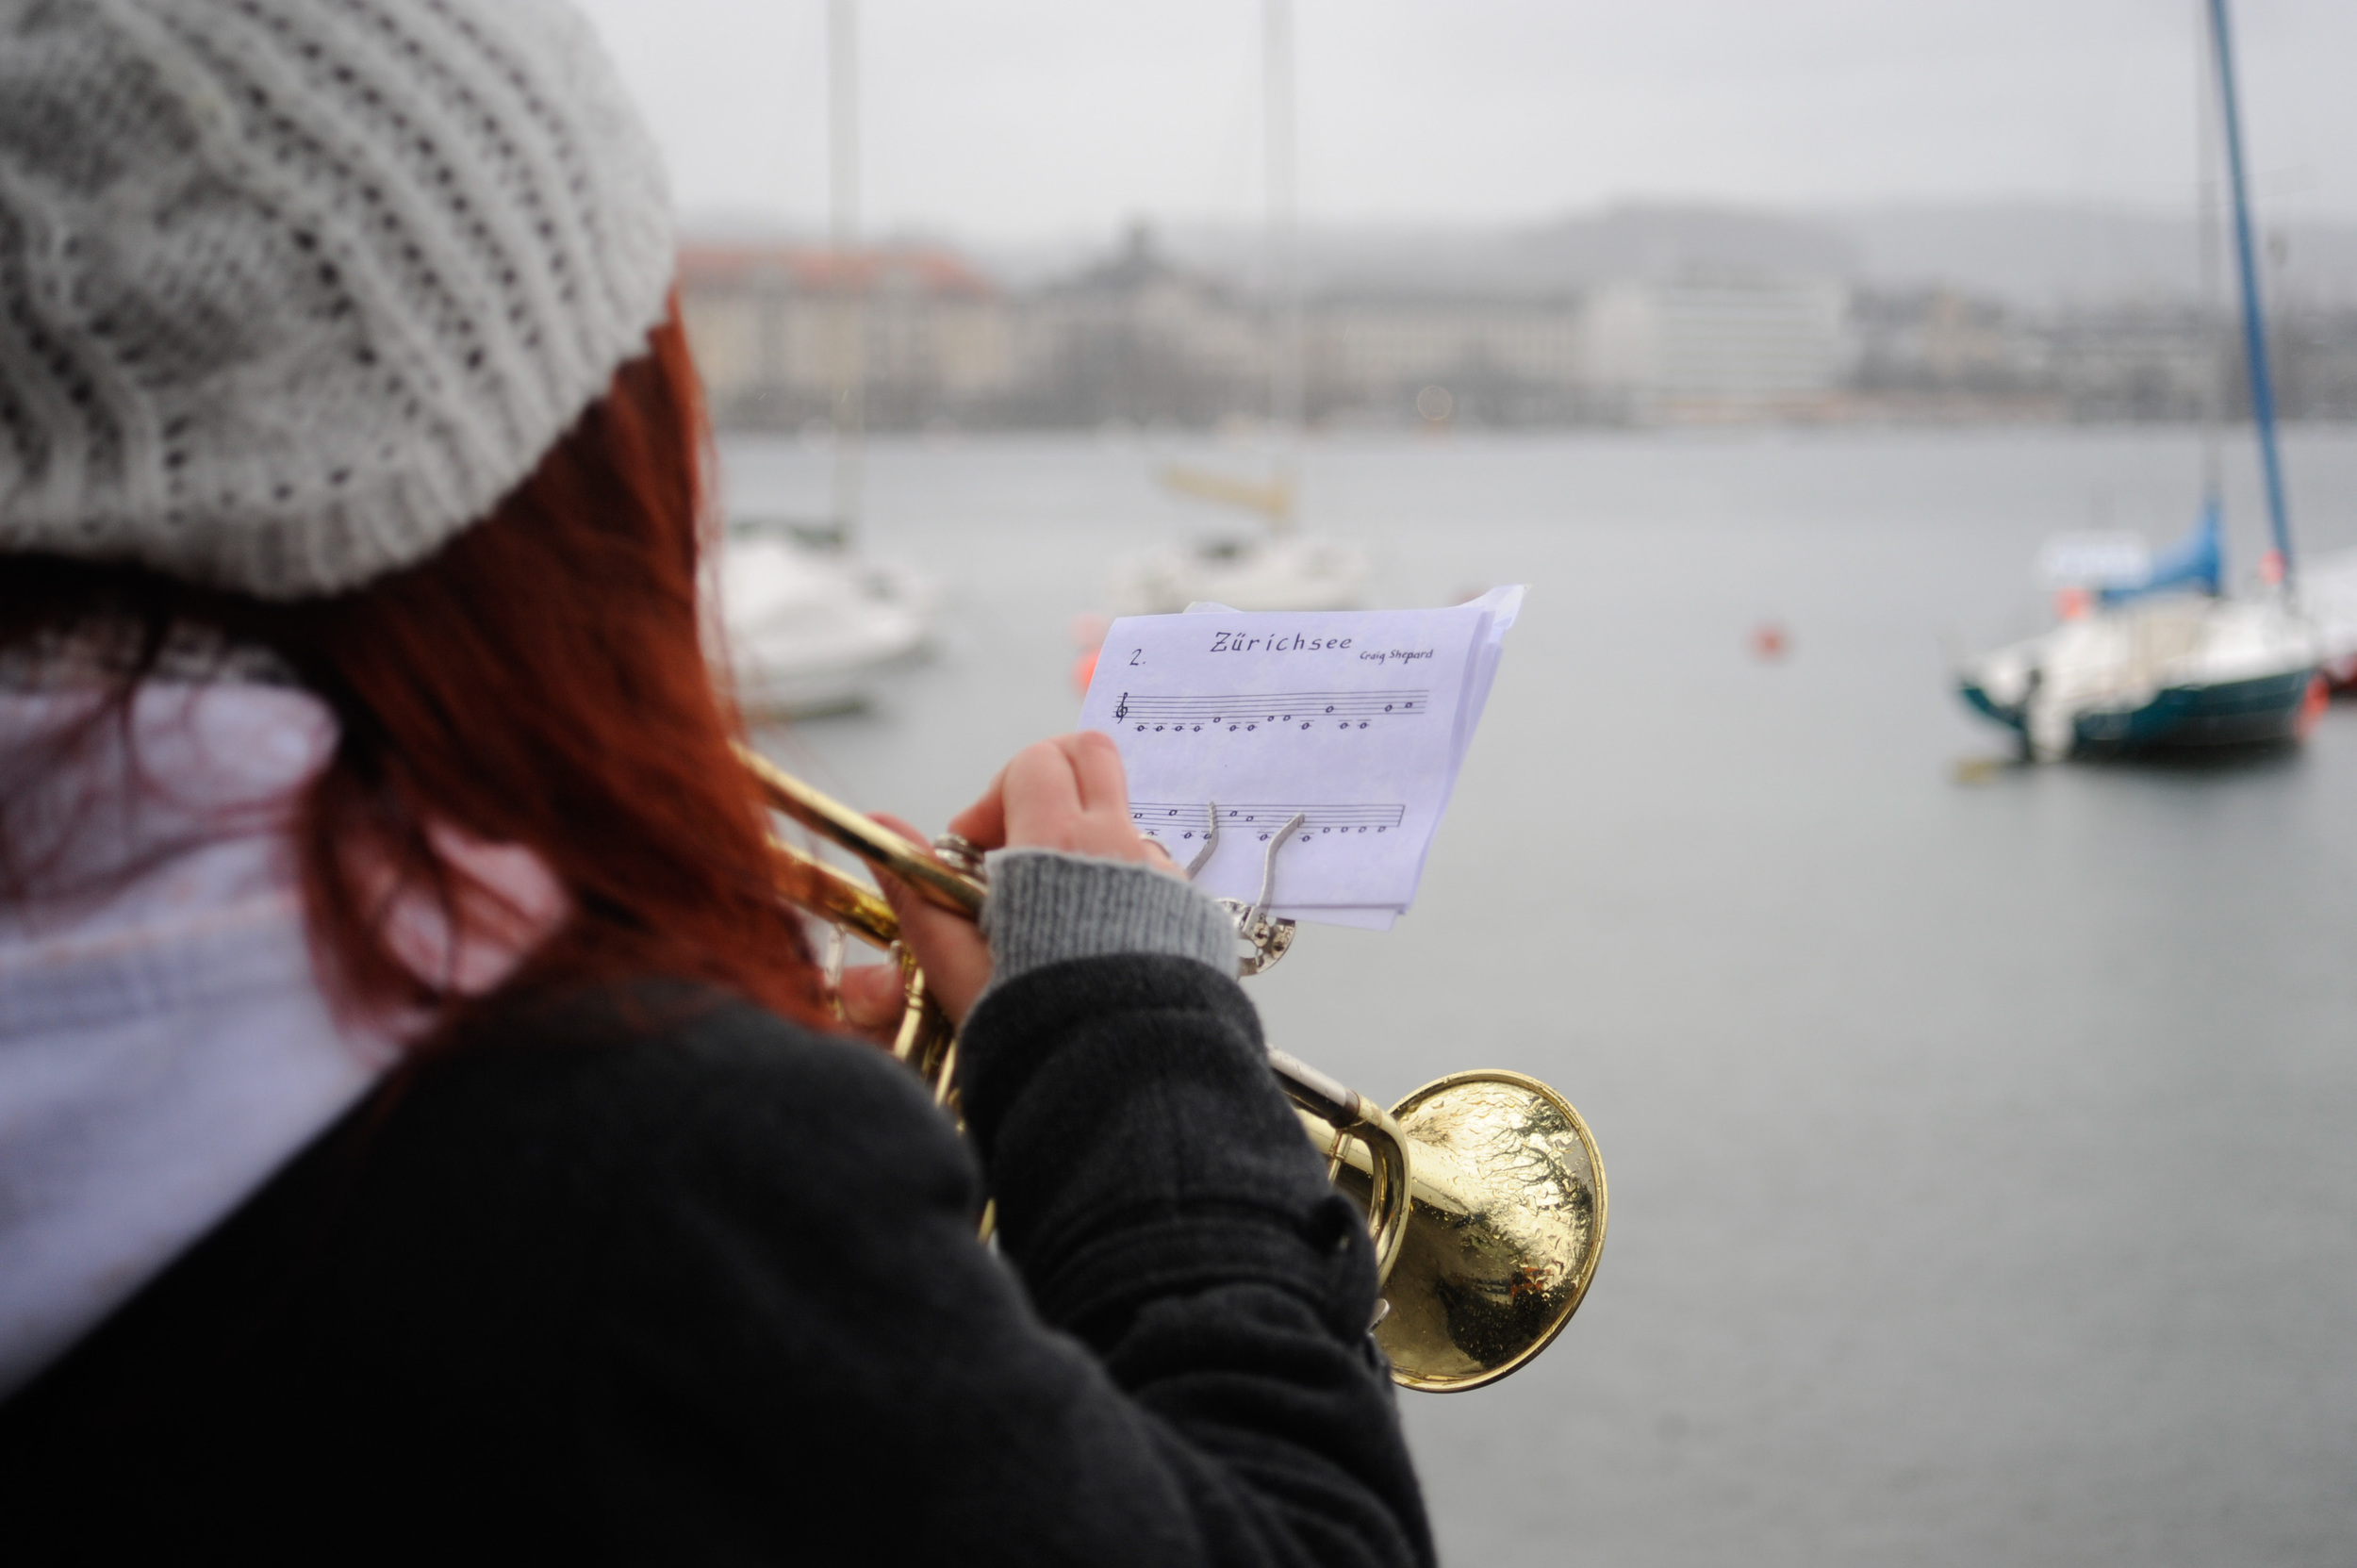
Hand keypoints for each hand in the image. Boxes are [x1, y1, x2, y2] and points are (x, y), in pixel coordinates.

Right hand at [858, 732, 1174, 1029]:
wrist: (1130, 1089)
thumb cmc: (1038, 1031)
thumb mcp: (959, 966)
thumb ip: (919, 891)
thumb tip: (876, 826)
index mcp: (1061, 845)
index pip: (1031, 765)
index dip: (990, 801)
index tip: (971, 861)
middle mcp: (1122, 847)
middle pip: (1089, 756)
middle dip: (1044, 784)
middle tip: (1012, 851)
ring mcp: (1164, 878)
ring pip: (1120, 819)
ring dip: (1080, 843)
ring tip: (1050, 916)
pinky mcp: (1190, 913)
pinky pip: (1150, 872)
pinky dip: (1116, 886)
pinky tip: (1092, 947)